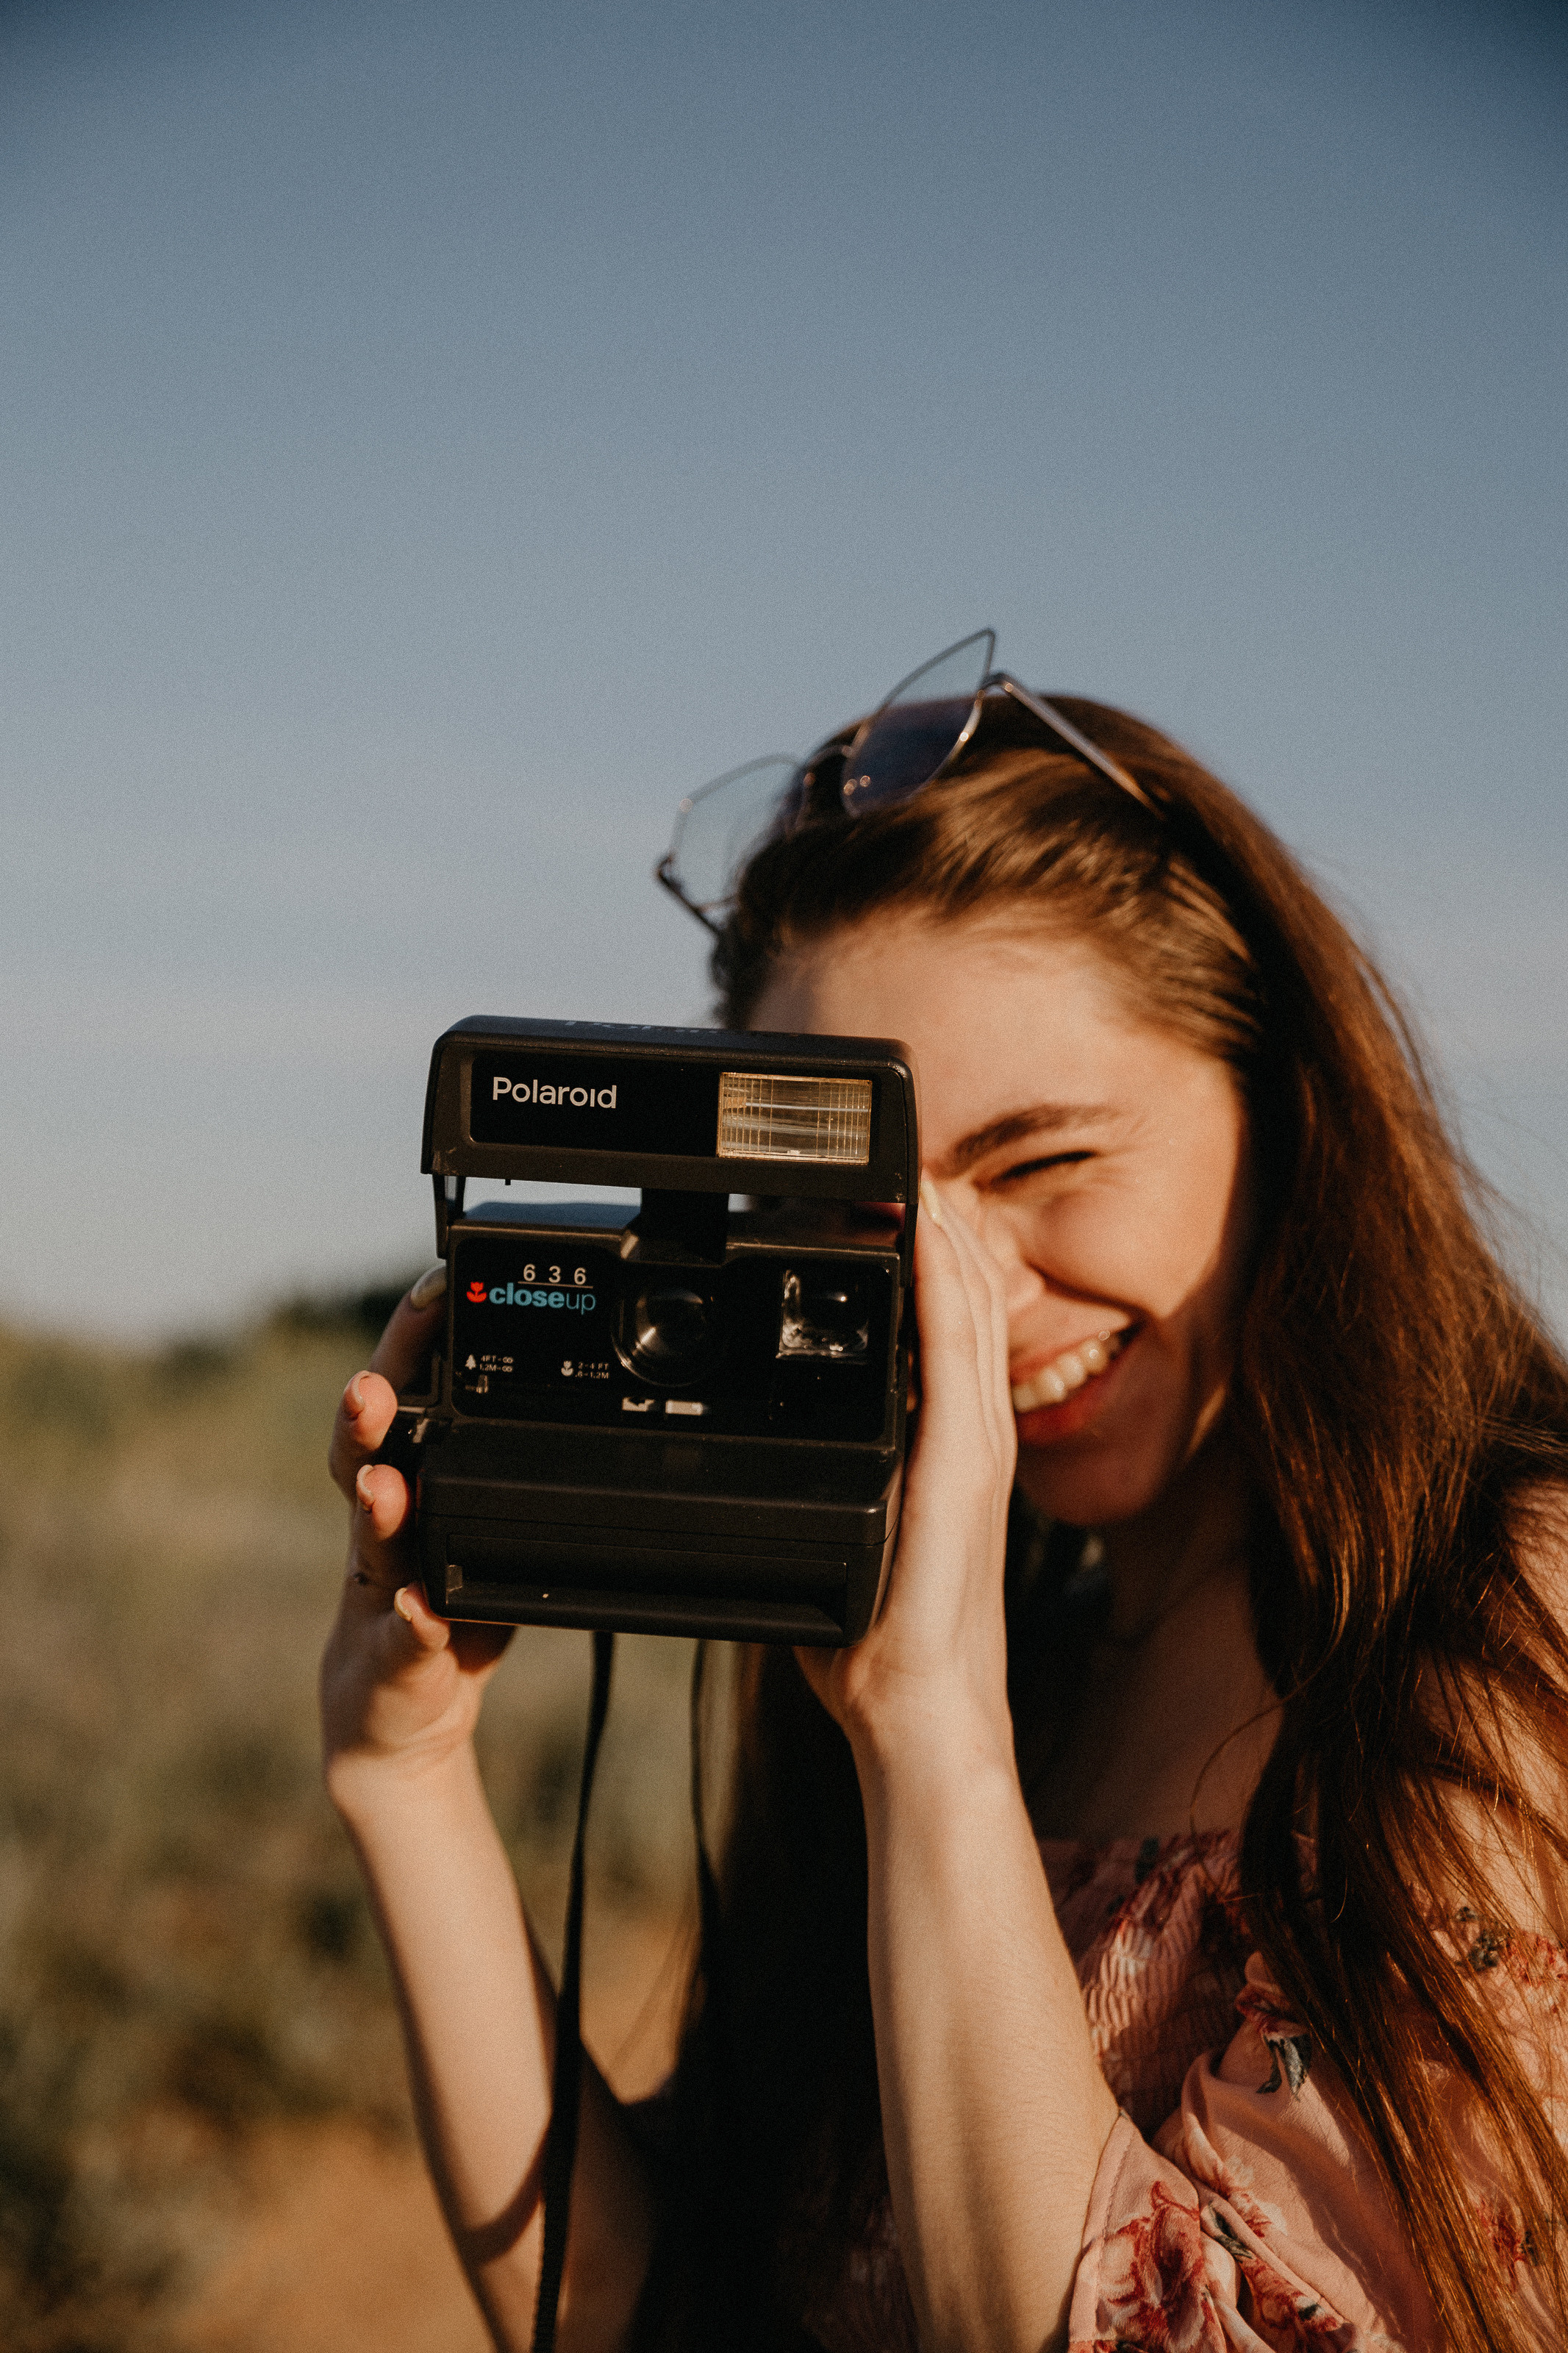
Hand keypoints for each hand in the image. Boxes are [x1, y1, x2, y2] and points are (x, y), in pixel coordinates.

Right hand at [321, 1273, 512, 1813]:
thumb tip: (576, 1413)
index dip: (411, 1342)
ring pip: (370, 1538)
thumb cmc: (446, 1617)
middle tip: (369, 1384)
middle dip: (365, 1413)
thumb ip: (511, 1483)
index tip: (431, 1284)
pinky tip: (419, 1610)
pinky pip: (401, 1638)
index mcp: (412, 1486)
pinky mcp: (391, 1656)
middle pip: (365, 1453)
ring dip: (375, 1507)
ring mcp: (379, 1590)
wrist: (400, 1719)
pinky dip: (411, 1625)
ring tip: (381, 1483)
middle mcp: (384, 1527)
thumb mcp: (489, 1541)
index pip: (405, 1400)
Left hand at [797, 1177, 1016, 1759]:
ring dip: (942, 1235)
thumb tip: (756, 1477)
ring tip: (913, 1170)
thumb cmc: (878, 1646)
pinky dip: (944, 1286)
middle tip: (896, 1159)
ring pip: (967, 1308)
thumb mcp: (839, 1541)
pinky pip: (956, 1356)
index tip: (887, 1199)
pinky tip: (926, 1235)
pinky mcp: (962, 1470)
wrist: (919, 1719)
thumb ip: (813, 1494)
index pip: (943, 1326)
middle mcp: (970, 1437)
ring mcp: (974, 1450)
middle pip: (963, 1299)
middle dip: (935, 1226)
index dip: (923, 1257)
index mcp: (943, 1449)